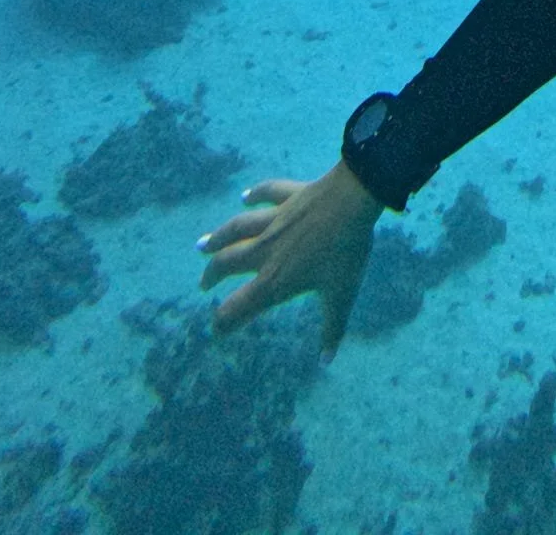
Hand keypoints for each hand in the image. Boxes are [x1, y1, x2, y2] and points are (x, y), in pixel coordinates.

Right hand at [198, 161, 382, 358]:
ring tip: (202, 245)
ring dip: (218, 237)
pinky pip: (267, 194)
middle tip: (204, 284)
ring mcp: (275, 221)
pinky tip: (245, 197)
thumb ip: (332, 329)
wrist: (353, 201)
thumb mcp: (341, 296)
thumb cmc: (347, 251)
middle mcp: (266, 251)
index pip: (241, 305)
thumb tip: (326, 362)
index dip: (225, 321)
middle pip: (228, 263)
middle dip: (212, 276)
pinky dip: (255, 195)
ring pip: (237, 229)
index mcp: (276, 279)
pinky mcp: (287, 197)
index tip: (216, 330)